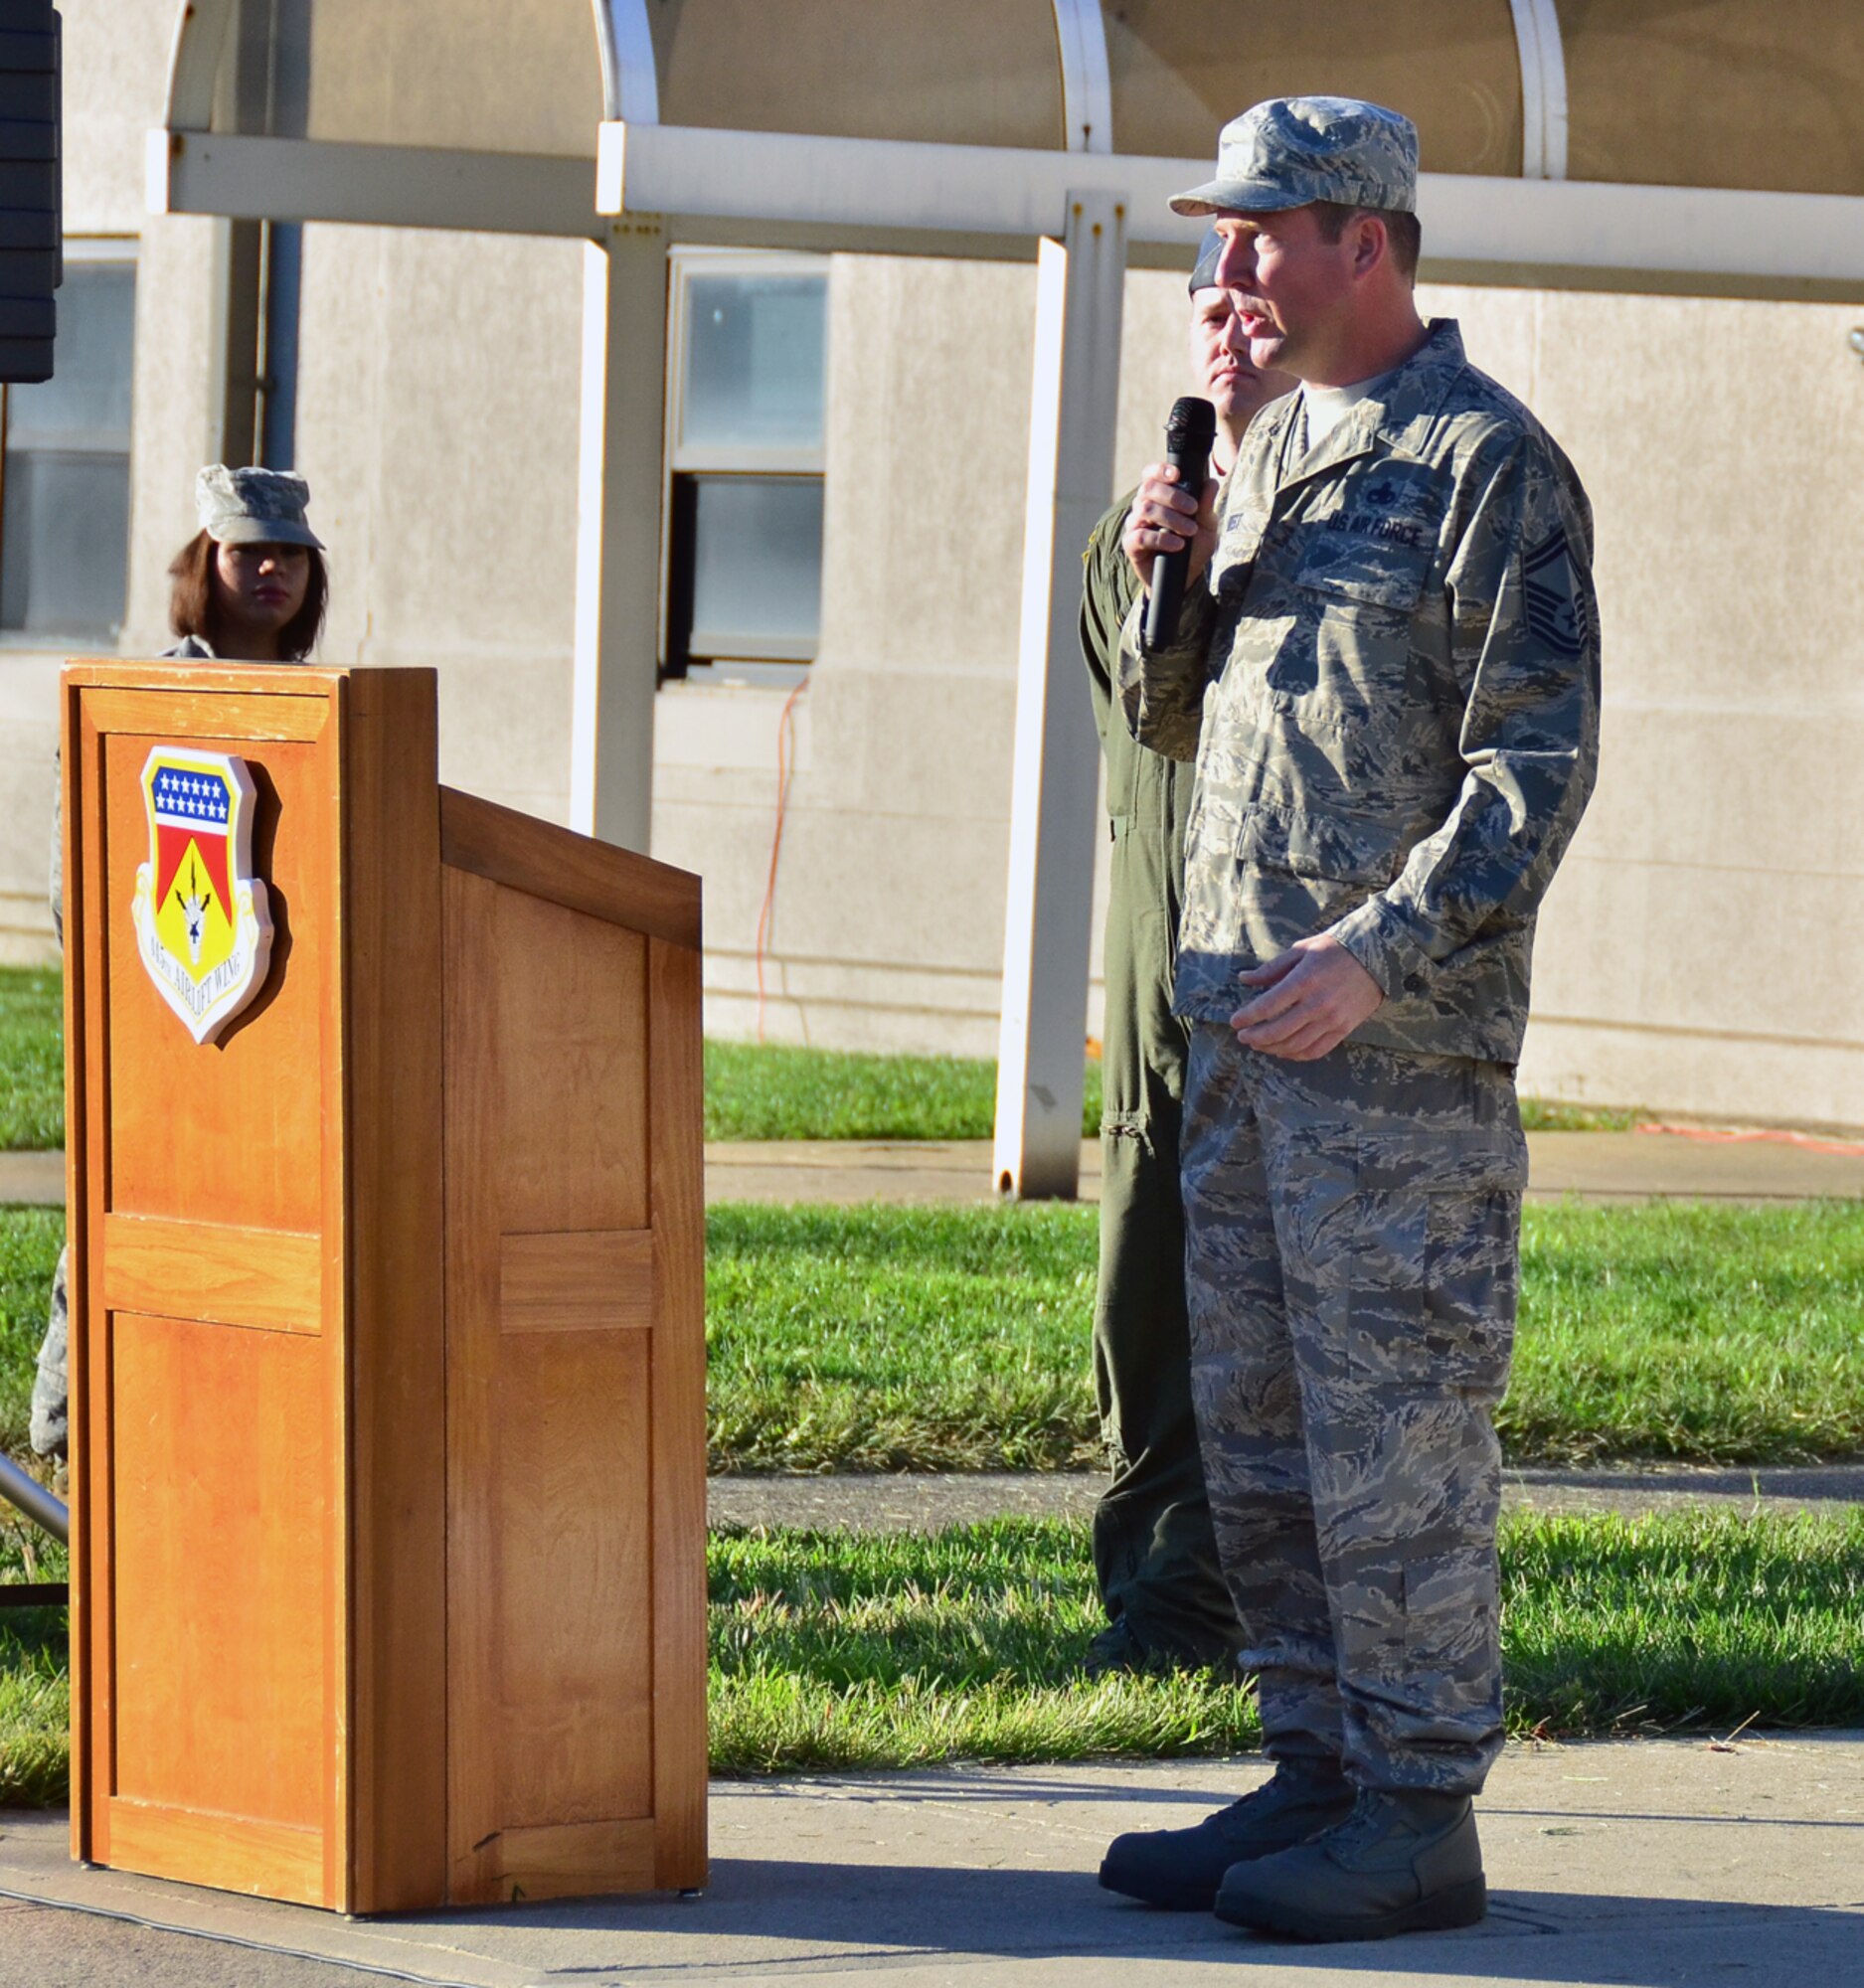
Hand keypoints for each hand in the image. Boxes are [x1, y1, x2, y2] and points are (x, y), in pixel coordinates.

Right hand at [1122, 463, 1219, 595]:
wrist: (1186, 576)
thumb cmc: (1194, 546)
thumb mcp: (1207, 525)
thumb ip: (1207, 505)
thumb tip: (1211, 483)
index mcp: (1158, 496)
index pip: (1151, 474)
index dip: (1160, 470)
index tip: (1177, 475)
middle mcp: (1143, 506)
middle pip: (1147, 488)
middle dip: (1173, 496)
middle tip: (1193, 509)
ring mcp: (1135, 524)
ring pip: (1145, 509)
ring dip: (1171, 518)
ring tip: (1190, 531)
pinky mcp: (1131, 544)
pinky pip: (1140, 536)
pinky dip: (1161, 539)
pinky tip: (1177, 545)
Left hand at [1229, 935, 1384, 1060]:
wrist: (1379, 956)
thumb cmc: (1336, 949)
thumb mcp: (1302, 950)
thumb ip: (1272, 968)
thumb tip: (1244, 979)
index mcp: (1304, 980)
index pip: (1267, 1006)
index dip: (1247, 1017)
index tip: (1235, 1021)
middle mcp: (1318, 1004)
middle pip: (1278, 1031)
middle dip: (1255, 1037)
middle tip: (1243, 1036)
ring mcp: (1332, 1019)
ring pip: (1295, 1045)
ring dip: (1272, 1048)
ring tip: (1259, 1045)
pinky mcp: (1344, 1029)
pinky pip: (1316, 1050)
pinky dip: (1296, 1055)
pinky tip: (1284, 1051)